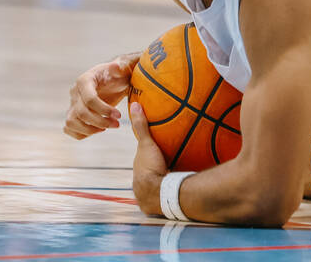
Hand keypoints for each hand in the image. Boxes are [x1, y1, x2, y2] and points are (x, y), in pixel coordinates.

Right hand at [63, 52, 139, 138]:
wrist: (116, 79)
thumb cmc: (121, 73)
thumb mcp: (124, 68)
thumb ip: (121, 67)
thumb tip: (115, 67)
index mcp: (85, 80)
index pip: (89, 99)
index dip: (104, 109)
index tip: (119, 115)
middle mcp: (75, 92)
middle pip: (81, 113)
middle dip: (100, 121)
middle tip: (117, 124)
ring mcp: (72, 103)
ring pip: (71, 122)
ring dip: (89, 130)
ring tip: (107, 128)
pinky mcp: (74, 113)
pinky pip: (69, 128)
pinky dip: (81, 133)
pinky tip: (98, 130)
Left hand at [129, 102, 168, 216]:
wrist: (157, 193)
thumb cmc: (150, 167)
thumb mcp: (146, 144)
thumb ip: (141, 126)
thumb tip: (134, 104)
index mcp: (138, 171)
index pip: (142, 161)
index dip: (148, 156)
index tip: (155, 152)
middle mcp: (139, 184)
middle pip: (147, 175)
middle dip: (154, 171)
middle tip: (166, 165)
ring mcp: (146, 197)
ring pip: (154, 188)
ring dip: (161, 184)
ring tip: (173, 180)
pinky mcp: (156, 206)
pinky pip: (162, 198)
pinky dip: (167, 194)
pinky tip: (177, 193)